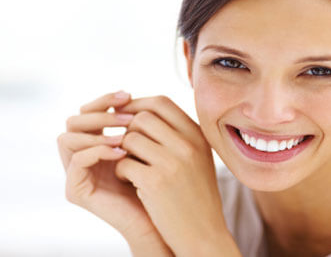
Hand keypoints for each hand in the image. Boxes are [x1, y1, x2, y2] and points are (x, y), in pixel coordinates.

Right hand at [57, 91, 172, 254]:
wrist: (163, 220)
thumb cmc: (165, 183)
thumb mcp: (157, 147)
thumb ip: (147, 126)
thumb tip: (148, 97)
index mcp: (100, 142)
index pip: (90, 110)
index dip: (106, 99)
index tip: (129, 95)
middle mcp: (84, 155)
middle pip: (74, 119)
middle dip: (100, 111)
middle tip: (127, 115)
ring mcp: (78, 172)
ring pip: (67, 136)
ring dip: (97, 131)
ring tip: (126, 135)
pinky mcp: (76, 190)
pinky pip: (76, 161)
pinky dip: (97, 151)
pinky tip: (122, 152)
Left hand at [113, 95, 237, 254]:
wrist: (204, 233)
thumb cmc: (196, 196)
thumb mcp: (198, 158)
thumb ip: (178, 134)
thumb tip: (144, 111)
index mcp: (198, 135)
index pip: (161, 102)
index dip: (138, 104)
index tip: (126, 116)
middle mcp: (188, 144)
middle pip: (142, 117)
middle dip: (127, 129)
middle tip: (125, 146)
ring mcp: (172, 162)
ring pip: (129, 138)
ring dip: (121, 151)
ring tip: (128, 165)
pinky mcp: (155, 182)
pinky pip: (123, 163)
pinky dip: (121, 171)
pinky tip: (129, 181)